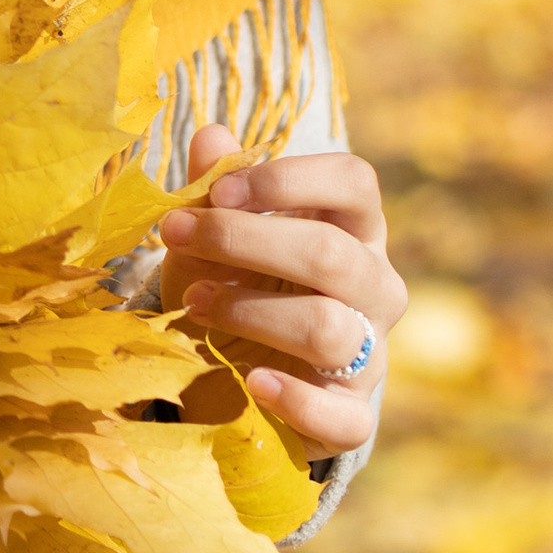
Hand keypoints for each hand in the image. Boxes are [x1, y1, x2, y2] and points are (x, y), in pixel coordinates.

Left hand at [158, 125, 403, 456]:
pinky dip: (296, 400)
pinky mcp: (352, 415)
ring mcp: (370, 353)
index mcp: (352, 229)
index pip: (354, 182)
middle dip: (246, 241)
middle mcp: (375, 287)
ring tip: (198, 303)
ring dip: (252, 312)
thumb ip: (215, 190)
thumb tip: (211, 137)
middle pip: (331, 253)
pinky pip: (344, 415)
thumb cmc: (235, 288)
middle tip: (177, 235)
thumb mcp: (214, 239)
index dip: (288, 179)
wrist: (231, 378)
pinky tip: (252, 382)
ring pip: (329, 328)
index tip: (220, 190)